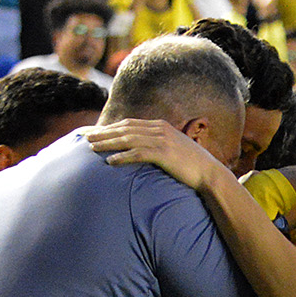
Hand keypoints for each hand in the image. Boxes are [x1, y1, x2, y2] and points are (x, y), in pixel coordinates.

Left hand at [86, 118, 222, 189]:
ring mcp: (162, 140)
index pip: (129, 123)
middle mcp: (159, 129)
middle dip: (103, 133)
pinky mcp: (164, 154)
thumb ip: (158, 145)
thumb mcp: (173, 149)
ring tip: (91, 148)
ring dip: (108, 143)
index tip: (95, 132)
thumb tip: (143, 150)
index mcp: (160, 126)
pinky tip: (110, 161)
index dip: (110, 127)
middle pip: (125, 129)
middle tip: (85, 138)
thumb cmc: (191, 165)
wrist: (210, 173)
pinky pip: (138, 153)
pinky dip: (123, 156)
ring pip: (128, 139)